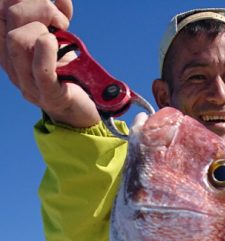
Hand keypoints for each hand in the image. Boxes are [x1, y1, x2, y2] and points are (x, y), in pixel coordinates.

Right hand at [0, 0, 99, 126]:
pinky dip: (48, 51)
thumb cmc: (69, 73)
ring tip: (61, 35)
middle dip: (37, 5)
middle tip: (60, 21)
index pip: (1, 11)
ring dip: (43, 26)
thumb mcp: (58, 40)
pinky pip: (41, 70)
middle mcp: (13, 64)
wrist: (82, 112)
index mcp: (9, 47)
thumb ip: (54, 19)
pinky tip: (58, 44)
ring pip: (17, 39)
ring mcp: (29, 83)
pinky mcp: (50, 95)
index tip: (45, 0)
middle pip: (9, 16)